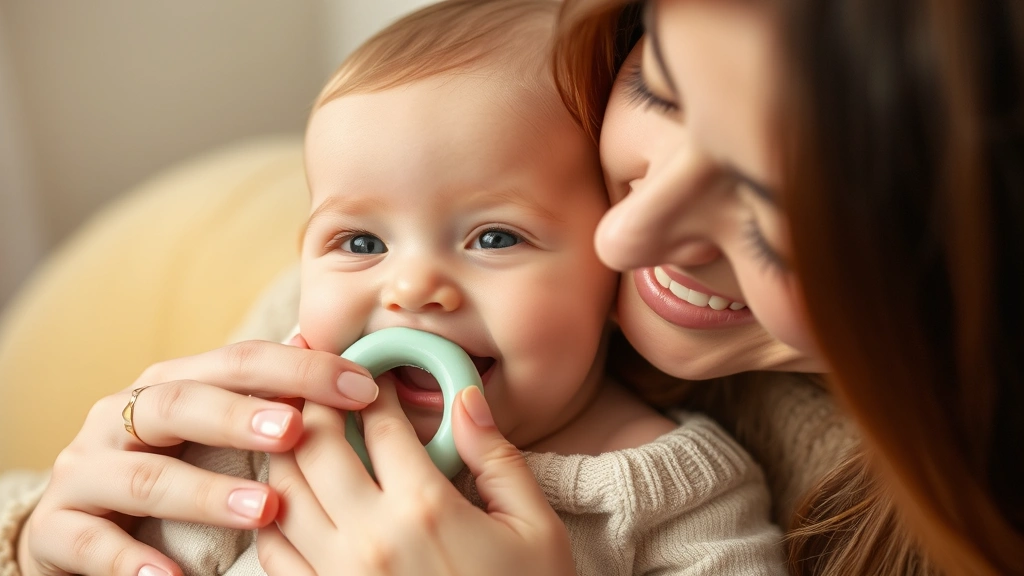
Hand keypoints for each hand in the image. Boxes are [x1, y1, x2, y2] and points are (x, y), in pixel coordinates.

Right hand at [17, 338, 378, 575]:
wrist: (75, 526)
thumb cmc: (168, 470)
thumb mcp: (212, 434)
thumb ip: (264, 403)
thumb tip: (338, 362)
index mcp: (170, 383)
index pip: (239, 362)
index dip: (301, 370)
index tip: (362, 386)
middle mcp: (121, 416)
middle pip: (183, 403)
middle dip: (242, 416)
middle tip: (296, 431)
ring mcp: (85, 470)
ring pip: (146, 475)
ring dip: (206, 493)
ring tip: (264, 512)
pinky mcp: (57, 527)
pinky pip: (93, 544)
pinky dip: (132, 561)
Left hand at [257, 381, 575, 575]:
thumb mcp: (535, 528)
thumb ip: (497, 458)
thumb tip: (466, 398)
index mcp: (427, 507)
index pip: (380, 422)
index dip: (370, 384)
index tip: (369, 371)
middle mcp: (371, 536)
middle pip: (315, 443)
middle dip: (311, 400)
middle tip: (318, 383)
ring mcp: (337, 574)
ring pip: (282, 489)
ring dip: (284, 449)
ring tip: (293, 427)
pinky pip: (272, 548)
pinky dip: (271, 510)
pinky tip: (286, 494)